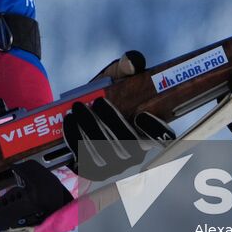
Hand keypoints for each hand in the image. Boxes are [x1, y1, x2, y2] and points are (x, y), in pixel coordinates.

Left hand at [63, 52, 173, 180]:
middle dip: (112, 122)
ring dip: (90, 129)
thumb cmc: (108, 95)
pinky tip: (69, 121)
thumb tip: (132, 61)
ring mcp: (114, 165)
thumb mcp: (117, 77)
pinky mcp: (92, 170)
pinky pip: (84, 158)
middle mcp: (134, 152)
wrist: (82, 112)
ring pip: (105, 152)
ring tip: (78, 109)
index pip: (162, 137)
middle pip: (128, 144)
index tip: (141, 115)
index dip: (155, 130)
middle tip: (97, 102)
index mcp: (147, 131)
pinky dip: (75, 138)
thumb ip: (127, 67)